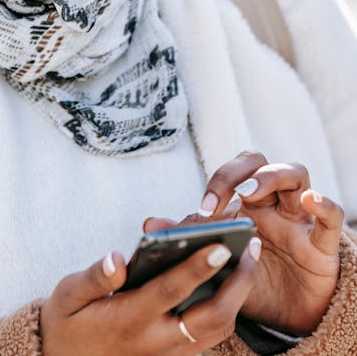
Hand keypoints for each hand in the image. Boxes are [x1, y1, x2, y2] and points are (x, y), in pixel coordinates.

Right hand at [41, 235, 259, 354]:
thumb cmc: (67, 320)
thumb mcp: (68, 294)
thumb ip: (94, 277)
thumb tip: (117, 258)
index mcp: (129, 318)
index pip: (171, 290)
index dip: (197, 267)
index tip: (221, 244)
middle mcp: (154, 340)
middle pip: (211, 317)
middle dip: (238, 282)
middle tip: (252, 246)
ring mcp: (167, 352)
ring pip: (217, 329)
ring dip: (239, 295)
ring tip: (248, 257)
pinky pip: (210, 336)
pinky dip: (228, 309)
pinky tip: (232, 281)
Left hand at [146, 151, 343, 335]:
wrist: (284, 317)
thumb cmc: (250, 278)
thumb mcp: (216, 261)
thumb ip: (187, 241)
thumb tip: (149, 226)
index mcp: (245, 203)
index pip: (233, 173)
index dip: (219, 183)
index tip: (204, 209)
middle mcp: (271, 201)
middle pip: (259, 163)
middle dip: (239, 173)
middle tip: (224, 200)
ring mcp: (298, 217)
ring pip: (294, 174)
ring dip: (272, 176)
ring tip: (252, 193)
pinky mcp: (322, 241)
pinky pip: (330, 215)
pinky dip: (324, 204)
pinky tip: (311, 201)